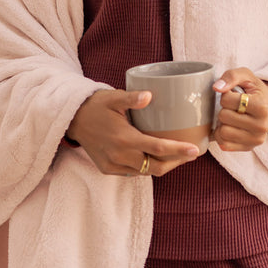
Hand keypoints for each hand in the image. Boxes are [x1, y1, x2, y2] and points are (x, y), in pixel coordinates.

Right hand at [67, 89, 199, 176]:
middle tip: (191, 153)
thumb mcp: (113, 97)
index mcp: (124, 138)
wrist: (72, 120)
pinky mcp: (108, 169)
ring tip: (177, 155)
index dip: (178, 151)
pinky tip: (155, 157)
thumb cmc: (96, 105)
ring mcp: (114, 165)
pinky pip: (133, 172)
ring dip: (162, 166)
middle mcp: (120, 156)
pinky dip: (146, 167)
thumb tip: (149, 95)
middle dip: (176, 162)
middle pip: (156, 166)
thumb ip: (131, 97)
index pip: (158, 148)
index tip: (195, 150)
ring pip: (145, 172)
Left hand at [212, 68, 267, 151]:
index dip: (225, 95)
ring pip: (223, 132)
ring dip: (222, 123)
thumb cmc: (253, 90)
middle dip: (224, 109)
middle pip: (224, 116)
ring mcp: (256, 140)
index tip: (234, 94)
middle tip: (232, 107)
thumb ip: (231, 76)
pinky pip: (224, 144)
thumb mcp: (246, 76)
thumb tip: (217, 88)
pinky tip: (230, 127)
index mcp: (262, 107)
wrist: (267, 106)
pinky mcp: (249, 148)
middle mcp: (262, 126)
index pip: (227, 100)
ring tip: (231, 117)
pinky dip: (222, 135)